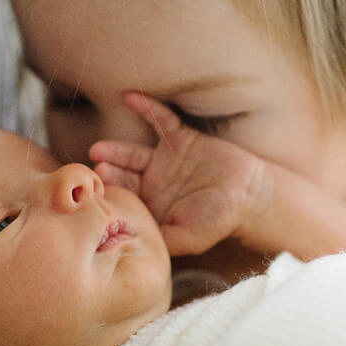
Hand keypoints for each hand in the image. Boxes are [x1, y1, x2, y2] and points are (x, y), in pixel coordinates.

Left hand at [89, 92, 268, 257]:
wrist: (251, 194)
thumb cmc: (220, 219)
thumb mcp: (189, 237)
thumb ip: (162, 239)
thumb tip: (132, 247)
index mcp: (152, 205)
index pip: (125, 198)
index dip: (111, 193)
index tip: (98, 188)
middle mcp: (153, 182)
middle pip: (123, 174)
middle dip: (109, 170)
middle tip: (94, 166)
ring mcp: (165, 159)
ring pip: (133, 151)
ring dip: (117, 149)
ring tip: (99, 148)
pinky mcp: (180, 138)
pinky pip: (160, 120)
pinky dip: (146, 108)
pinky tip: (129, 98)